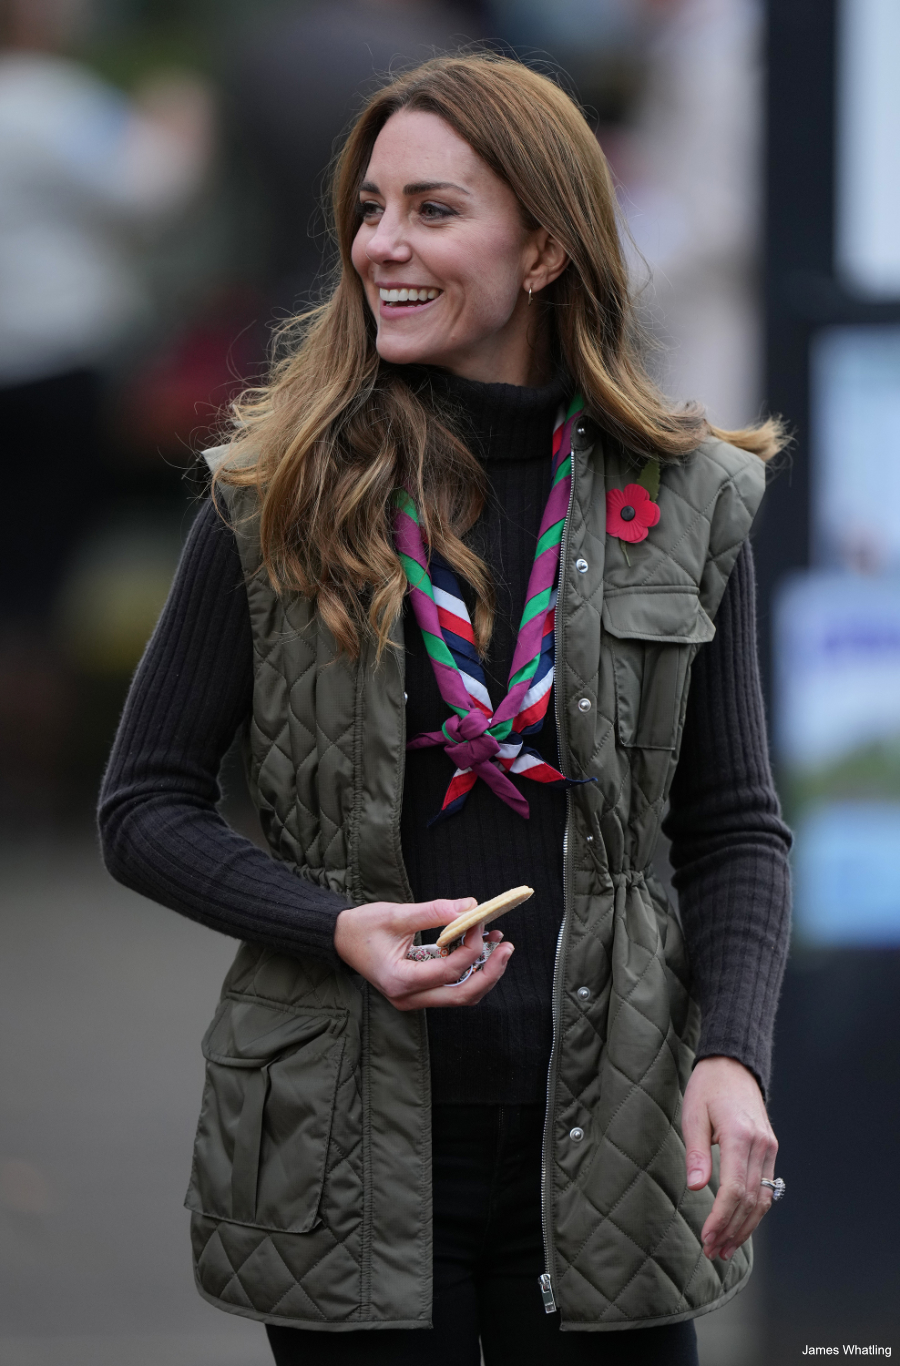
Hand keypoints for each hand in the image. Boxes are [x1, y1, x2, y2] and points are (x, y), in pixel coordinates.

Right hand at [334, 897, 513, 1010]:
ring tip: (500, 946)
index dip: (470, 947)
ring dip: (484, 973)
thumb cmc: (362, 926)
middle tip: (506, 947)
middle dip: (490, 972)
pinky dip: (470, 972)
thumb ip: (433, 911)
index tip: (480, 921)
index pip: (449, 971)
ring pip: (460, 996)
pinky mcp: (418, 992)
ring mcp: (413, 999)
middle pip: (462, 995)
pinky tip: (481, 950)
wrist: (341, 939)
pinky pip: (452, 988)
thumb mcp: (396, 914)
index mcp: (400, 980)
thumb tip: (470, 906)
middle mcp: (408, 997)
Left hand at [682, 1055, 778, 1261]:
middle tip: (712, 1251)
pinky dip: (754, 1211)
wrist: (733, 1065)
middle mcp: (761, 1145)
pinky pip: (766, 1188)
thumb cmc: (708, 1087)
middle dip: (732, 1230)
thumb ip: (696, 1152)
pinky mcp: (771, 1150)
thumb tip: (695, 1188)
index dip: (721, 1219)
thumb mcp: (693, 1114)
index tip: (707, 1238)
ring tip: (725, 1248)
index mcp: (741, 1136)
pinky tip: (740, 1226)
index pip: (734, 1190)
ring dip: (745, 1227)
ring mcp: (770, 1148)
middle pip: (751, 1201)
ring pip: (763, 1199)